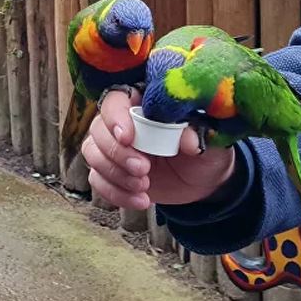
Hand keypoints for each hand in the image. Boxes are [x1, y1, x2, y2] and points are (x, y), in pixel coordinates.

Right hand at [81, 89, 236, 210]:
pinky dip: (115, 193)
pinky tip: (140, 200)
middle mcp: (122, 123)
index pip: (116, 100)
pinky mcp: (110, 172)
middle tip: (143, 169)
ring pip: (92, 154)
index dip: (115, 118)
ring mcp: (112, 148)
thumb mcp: (208, 141)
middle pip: (98, 129)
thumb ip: (198, 135)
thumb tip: (189, 141)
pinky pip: (97, 180)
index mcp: (142, 105)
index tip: (128, 139)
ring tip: (144, 187)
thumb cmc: (204, 152)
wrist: (201, 182)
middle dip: (117, 154)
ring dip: (115, 174)